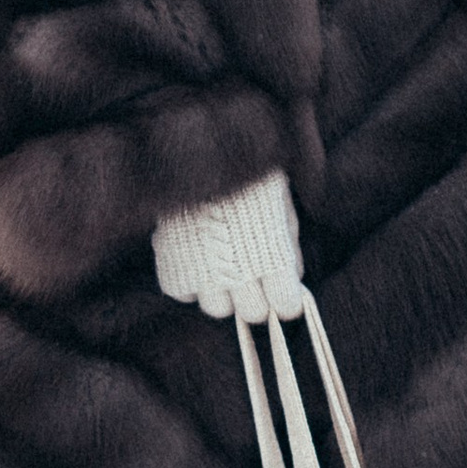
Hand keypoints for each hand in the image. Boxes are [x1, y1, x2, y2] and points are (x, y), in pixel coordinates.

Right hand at [152, 170, 305, 322]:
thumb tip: (292, 280)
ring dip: (223, 293)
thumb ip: (288, 251)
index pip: (286, 305)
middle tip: (253, 279)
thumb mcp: (281, 212)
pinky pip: (183, 294)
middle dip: (257, 298)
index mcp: (272, 261)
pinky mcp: (174, 266)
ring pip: (217, 308)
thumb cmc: (251, 181)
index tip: (284, 294)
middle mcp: (239, 275)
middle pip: (252, 313)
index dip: (287, 300)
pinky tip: (198, 263)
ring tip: (223, 270)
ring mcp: (203, 273)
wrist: (205, 155)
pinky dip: (191, 283)